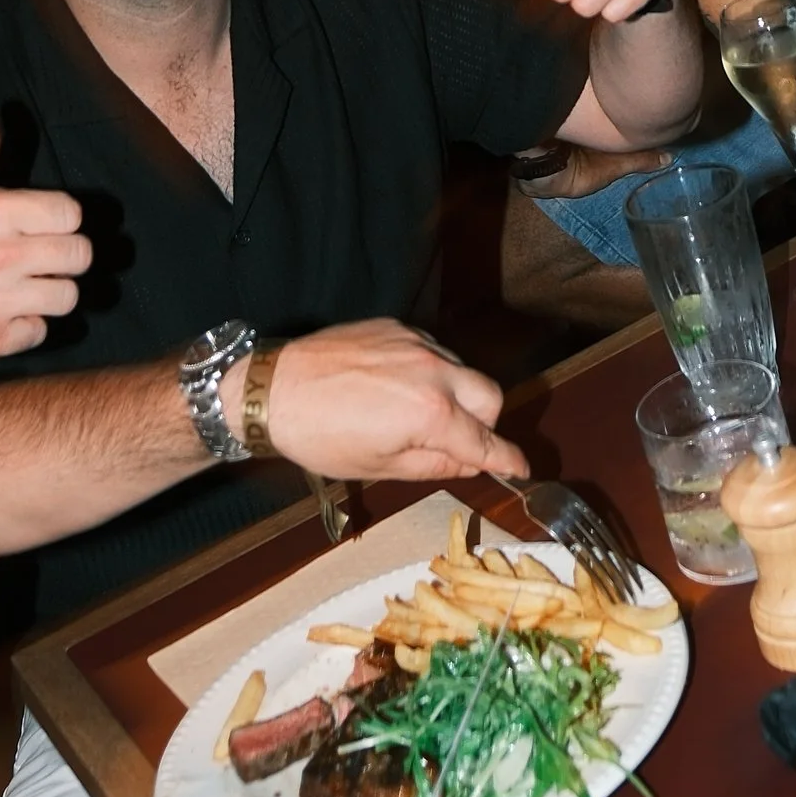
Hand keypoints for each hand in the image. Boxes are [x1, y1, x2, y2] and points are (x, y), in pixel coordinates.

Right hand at [0, 100, 90, 364]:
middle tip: (34, 260)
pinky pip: (42, 332)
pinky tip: (2, 315)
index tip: (38, 227)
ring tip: (20, 287)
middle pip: (79, 255)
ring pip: (67, 296)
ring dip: (48, 295)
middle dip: (61, 258)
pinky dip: (26, 328)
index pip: (70, 213)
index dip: (58, 221)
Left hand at [261, 318, 525, 488]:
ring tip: (412, 414)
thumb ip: (436, 465)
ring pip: (462, 372)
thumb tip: (470, 462)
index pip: (486, 441)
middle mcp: (433, 371)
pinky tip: (394, 388)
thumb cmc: (321, 438)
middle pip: (490, 396)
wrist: (274, 389)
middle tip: (456, 443)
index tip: (521, 469)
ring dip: (455, 396)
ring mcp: (415, 343)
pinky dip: (427, 373)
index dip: (508, 460)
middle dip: (484, 423)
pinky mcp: (395, 327)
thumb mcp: (381, 468)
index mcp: (431, 413)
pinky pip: (431, 352)